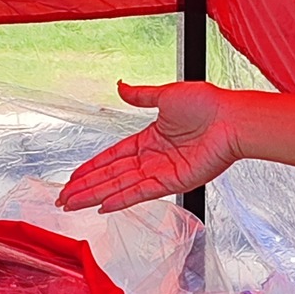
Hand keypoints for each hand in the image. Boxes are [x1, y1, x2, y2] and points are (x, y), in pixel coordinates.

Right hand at [56, 80, 243, 212]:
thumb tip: (120, 86)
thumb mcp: (166, 95)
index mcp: (150, 138)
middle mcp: (153, 158)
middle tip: (62, 198)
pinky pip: (140, 192)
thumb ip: (141, 96)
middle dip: (85, 187)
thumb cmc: (207, 104)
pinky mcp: (172, 182)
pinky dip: (121, 200)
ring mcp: (161, 172)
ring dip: (95, 195)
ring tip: (72, 204)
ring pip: (120, 186)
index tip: (73, 177)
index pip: (113, 156)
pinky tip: (102, 206)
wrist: (231, 119)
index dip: (91, 167)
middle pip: (111, 175)